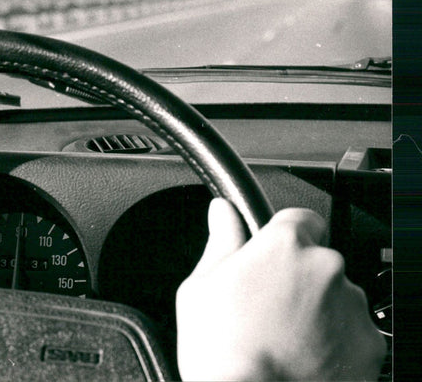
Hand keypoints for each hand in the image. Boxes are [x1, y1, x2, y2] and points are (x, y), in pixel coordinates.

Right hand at [176, 198, 385, 380]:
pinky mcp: (368, 343)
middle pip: (319, 260)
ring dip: (318, 309)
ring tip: (285, 337)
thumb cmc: (221, 351)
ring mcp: (351, 306)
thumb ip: (221, 241)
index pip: (301, 217)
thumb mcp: (200, 288)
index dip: (285, 237)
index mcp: (284, 245)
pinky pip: (353, 332)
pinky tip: (304, 356)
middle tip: (268, 307)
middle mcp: (325, 267)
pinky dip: (335, 342)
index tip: (274, 257)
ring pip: (337, 296)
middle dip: (299, 278)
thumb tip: (223, 212)